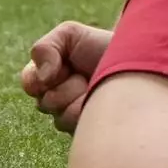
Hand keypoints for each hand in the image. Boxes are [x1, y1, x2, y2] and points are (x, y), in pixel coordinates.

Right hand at [19, 20, 111, 134]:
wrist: (138, 59)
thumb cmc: (103, 47)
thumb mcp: (70, 35)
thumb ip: (45, 48)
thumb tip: (42, 78)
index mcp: (50, 78)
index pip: (30, 83)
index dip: (39, 77)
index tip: (61, 66)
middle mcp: (59, 100)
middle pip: (43, 102)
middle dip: (63, 85)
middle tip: (82, 75)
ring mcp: (73, 118)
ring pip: (58, 116)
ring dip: (76, 96)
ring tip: (94, 86)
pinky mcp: (88, 132)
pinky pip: (74, 124)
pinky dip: (84, 109)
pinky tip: (99, 100)